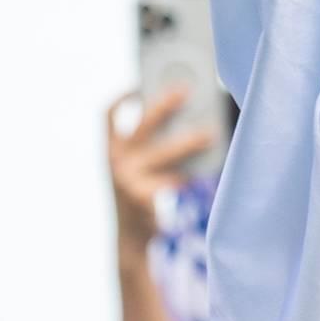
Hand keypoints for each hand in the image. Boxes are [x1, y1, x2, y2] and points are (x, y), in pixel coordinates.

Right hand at [107, 82, 216, 237]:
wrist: (131, 238)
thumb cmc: (138, 197)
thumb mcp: (134, 169)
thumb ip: (147, 147)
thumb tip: (184, 119)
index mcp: (110, 152)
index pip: (108, 116)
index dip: (123, 97)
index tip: (141, 82)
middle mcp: (116, 163)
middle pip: (144, 125)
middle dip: (165, 104)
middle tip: (187, 90)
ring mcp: (128, 181)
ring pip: (164, 153)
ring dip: (188, 142)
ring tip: (210, 134)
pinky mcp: (144, 199)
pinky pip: (172, 178)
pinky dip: (187, 173)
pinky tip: (202, 169)